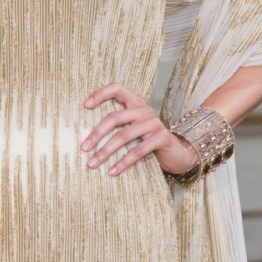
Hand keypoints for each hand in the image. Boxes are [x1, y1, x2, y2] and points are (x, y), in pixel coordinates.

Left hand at [81, 84, 198, 177]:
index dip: (100, 94)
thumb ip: (118, 127)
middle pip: (115, 118)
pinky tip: (112, 172)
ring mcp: (154, 123)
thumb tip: (87, 138)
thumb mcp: (133, 130)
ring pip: (123, 136)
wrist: (177, 154)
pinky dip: (123, 162)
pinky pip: (138, 151)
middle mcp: (144, 110)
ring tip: (93, 163)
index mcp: (136, 103)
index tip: (85, 106)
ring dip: (105, 151)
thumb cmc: (149, 142)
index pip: (117, 89)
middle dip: (96, 134)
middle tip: (84, 148)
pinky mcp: (161, 138)